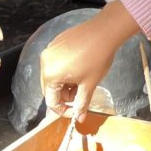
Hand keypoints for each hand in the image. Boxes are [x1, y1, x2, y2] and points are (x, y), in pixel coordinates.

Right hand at [40, 0, 138, 121]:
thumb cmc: (97, 58)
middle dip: (65, 95)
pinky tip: (80, 67)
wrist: (105, 31)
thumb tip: (79, 118)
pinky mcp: (56, 42)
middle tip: (80, 95)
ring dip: (65, 83)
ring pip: (53, 75)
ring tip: (82, 80)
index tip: (76, 112)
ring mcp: (50, 50)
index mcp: (50, 74)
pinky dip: (65, 70)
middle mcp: (45, 62)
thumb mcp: (89, 85)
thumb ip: (81, 103)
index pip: (51, 101)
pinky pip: (56, 62)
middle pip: (50, 88)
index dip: (64, 110)